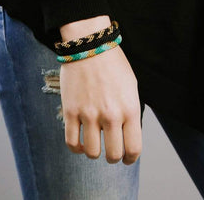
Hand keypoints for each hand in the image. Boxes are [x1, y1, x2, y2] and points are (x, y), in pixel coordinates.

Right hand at [59, 38, 142, 165]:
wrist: (89, 45)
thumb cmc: (113, 64)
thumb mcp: (131, 86)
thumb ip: (130, 111)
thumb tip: (127, 134)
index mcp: (129, 108)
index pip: (133, 148)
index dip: (131, 158)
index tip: (127, 158)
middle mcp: (110, 115)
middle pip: (113, 155)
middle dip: (113, 157)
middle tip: (111, 151)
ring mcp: (88, 114)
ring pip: (92, 153)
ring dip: (94, 152)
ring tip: (94, 144)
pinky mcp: (70, 111)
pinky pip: (71, 142)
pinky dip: (77, 148)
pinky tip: (80, 143)